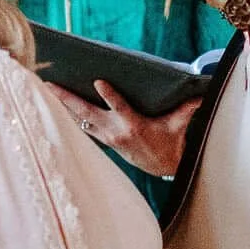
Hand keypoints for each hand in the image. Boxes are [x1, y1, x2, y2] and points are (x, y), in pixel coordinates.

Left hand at [52, 84, 197, 178]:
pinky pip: (82, 127)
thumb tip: (204, 92)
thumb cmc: (170, 142)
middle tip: (49, 84)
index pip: (120, 107)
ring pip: (79, 120)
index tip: (99, 81)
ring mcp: (106, 138)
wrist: (162, 167)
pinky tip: (54, 106)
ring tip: (45, 90)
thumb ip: (189, 107)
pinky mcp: (103, 141)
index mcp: (135, 125)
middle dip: (67, 98)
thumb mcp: (180, 125)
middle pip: (87, 112)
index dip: (110, 96)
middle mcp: (116, 132)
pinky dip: (69, 117)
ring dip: (62, 106)